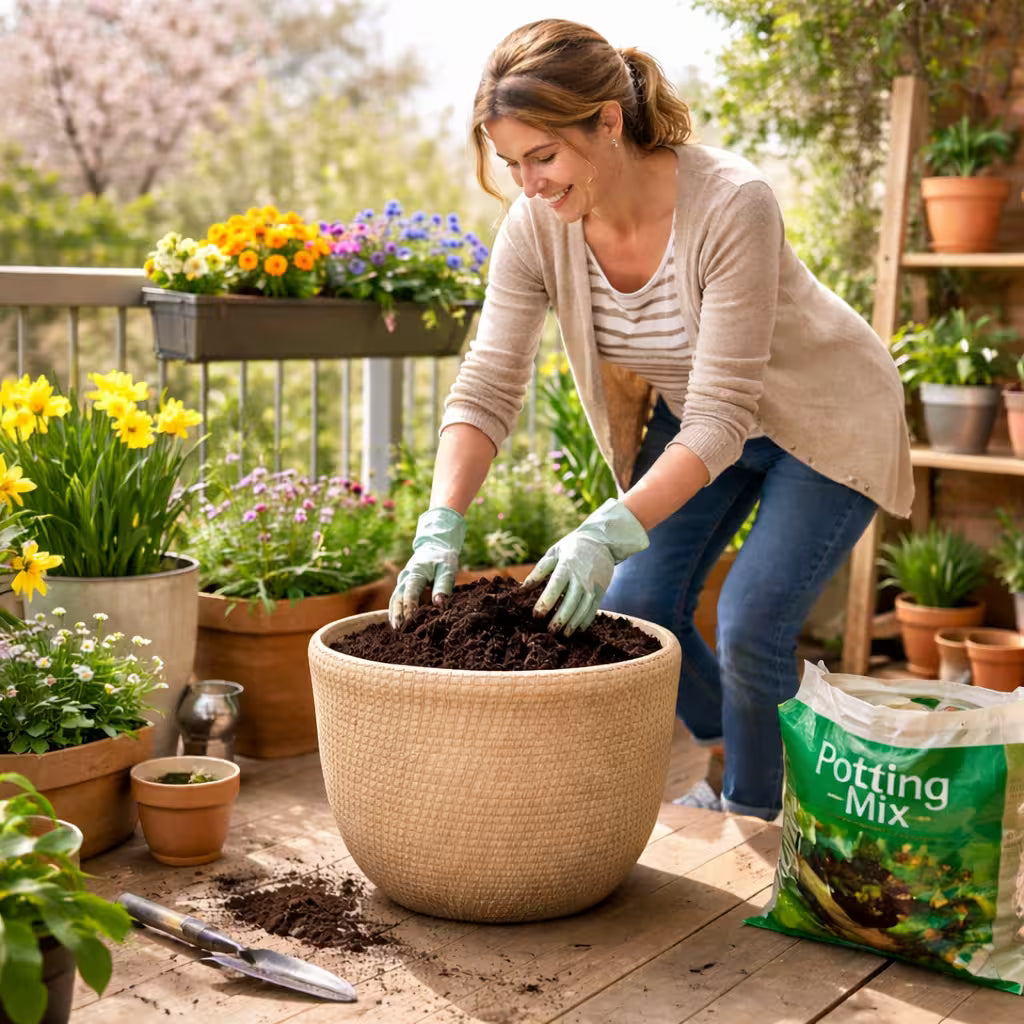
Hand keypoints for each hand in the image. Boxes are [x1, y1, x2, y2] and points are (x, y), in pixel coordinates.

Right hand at [388, 507, 466, 627]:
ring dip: (394, 614)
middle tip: (398, 629)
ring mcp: (403, 581)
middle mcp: (405, 577)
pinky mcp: (404, 585)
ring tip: (396, 629)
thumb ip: (443, 586)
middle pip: (397, 597)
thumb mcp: (447, 569)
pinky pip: (398, 599)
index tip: (410, 620)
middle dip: (397, 613)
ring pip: (395, 599)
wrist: (435, 546)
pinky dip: (396, 610)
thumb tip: (439, 604)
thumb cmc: (443, 558)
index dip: (410, 607)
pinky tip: (398, 623)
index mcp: (416, 572)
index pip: (410, 592)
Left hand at [522, 499, 648, 634]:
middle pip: (570, 602)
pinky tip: (577, 629)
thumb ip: (538, 571)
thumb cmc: (573, 546)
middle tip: (549, 631)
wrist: (602, 541)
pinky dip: (586, 620)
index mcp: (566, 566)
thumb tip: (522, 588)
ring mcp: (592, 585)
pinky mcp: (601, 590)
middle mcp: (580, 577)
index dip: (545, 603)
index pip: (555, 587)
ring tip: (563, 634)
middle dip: (559, 619)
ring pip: (582, 609)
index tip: (536, 615)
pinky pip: (593, 609)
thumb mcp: (553, 552)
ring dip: (572, 623)